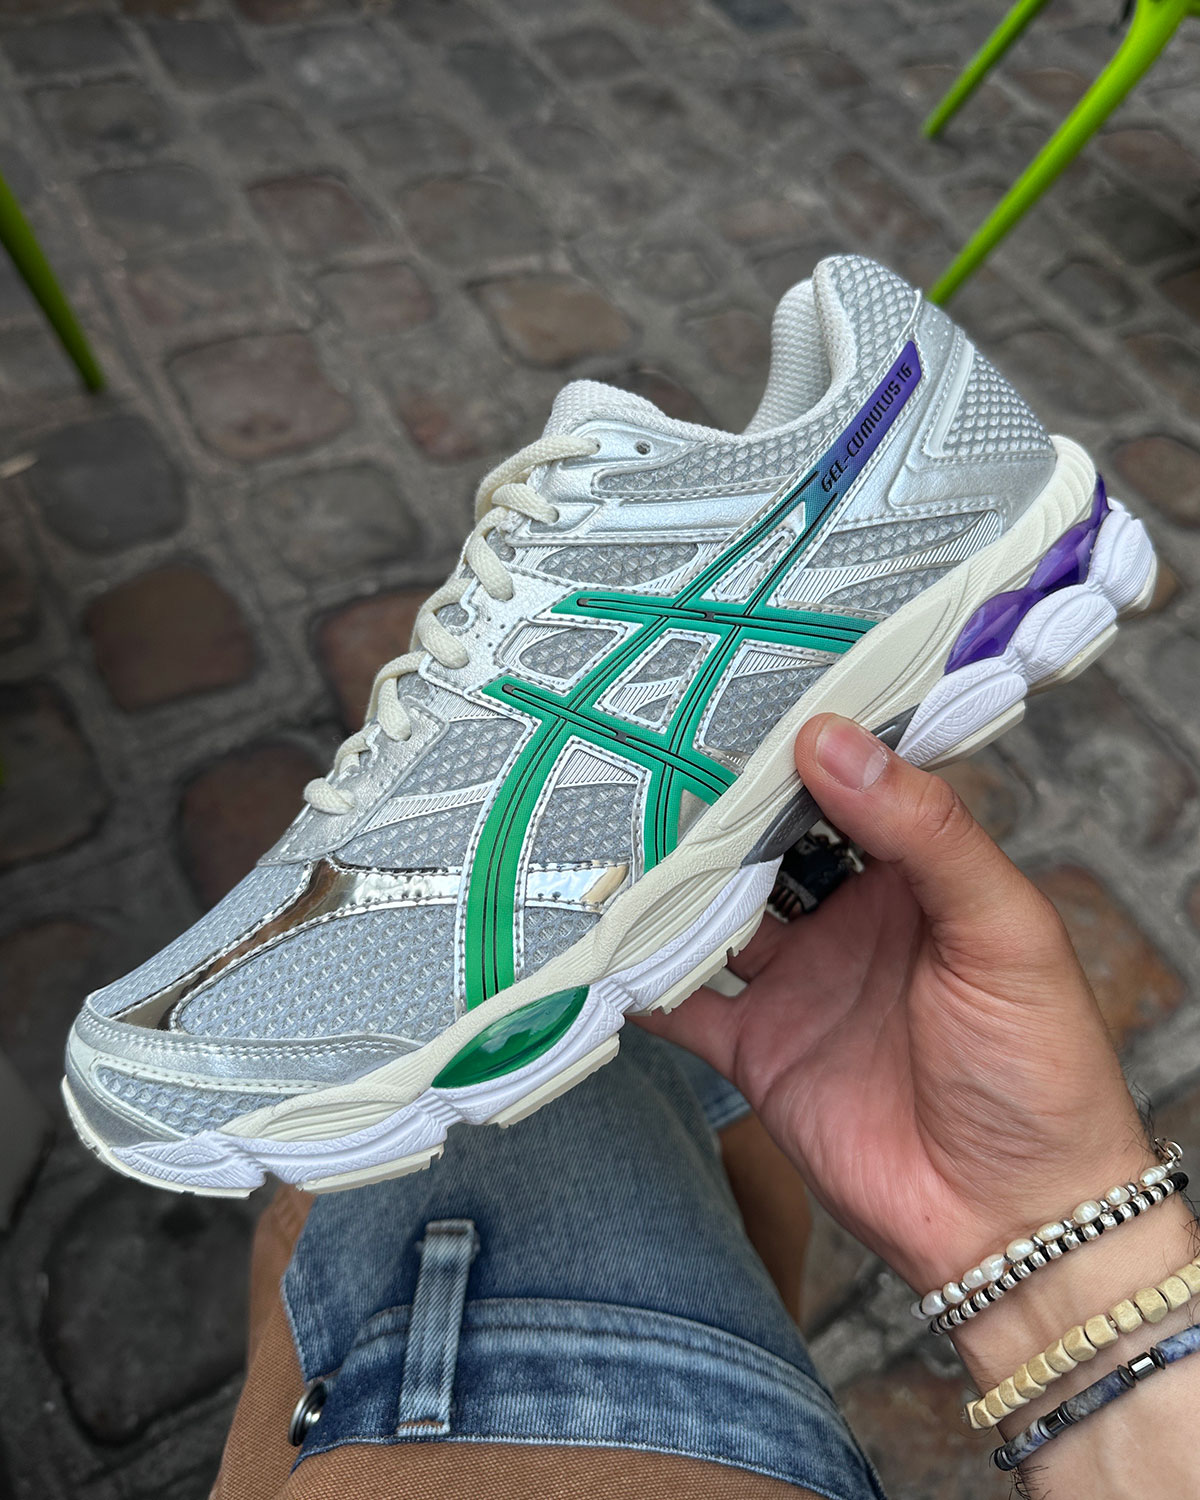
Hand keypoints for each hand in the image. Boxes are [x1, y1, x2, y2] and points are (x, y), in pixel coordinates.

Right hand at [642, 713, 1150, 1293]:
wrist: (1011, 1225)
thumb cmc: (1040, 1070)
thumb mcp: (1002, 930)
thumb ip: (923, 833)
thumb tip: (831, 740)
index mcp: (914, 877)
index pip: (847, 789)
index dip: (798, 746)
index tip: (732, 696)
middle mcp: (847, 921)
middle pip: (766, 848)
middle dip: (713, 809)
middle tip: (642, 751)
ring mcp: (797, 984)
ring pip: (713, 916)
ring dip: (667, 884)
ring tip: (603, 830)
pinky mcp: (757, 1050)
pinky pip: (683, 1006)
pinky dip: (639, 981)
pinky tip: (596, 944)